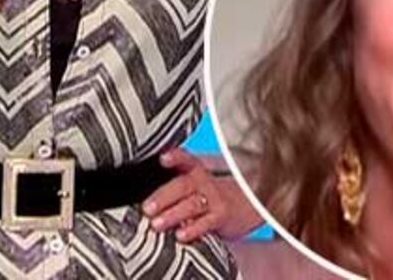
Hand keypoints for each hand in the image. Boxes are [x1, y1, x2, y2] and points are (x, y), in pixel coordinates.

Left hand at [142, 149, 263, 241]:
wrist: (251, 203)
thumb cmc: (214, 195)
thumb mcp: (198, 183)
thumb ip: (175, 187)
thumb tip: (141, 199)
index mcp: (196, 172)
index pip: (186, 160)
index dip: (175, 158)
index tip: (163, 158)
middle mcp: (205, 183)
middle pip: (183, 185)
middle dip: (164, 196)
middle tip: (147, 208)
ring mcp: (215, 199)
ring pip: (192, 204)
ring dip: (173, 214)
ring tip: (156, 224)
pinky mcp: (222, 217)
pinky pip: (207, 222)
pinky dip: (193, 229)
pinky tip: (181, 235)